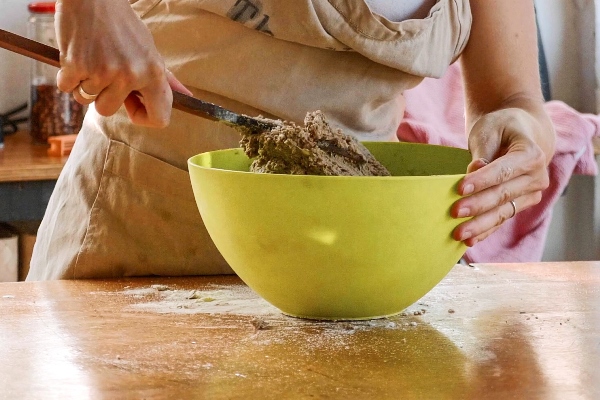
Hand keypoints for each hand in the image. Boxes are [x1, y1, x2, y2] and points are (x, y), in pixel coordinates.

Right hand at [54, 0, 190, 127]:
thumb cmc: (123, 24)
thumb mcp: (150, 50)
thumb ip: (165, 77)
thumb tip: (186, 95)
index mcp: (153, 73)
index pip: (159, 118)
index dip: (142, 116)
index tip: (132, 104)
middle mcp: (130, 75)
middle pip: (108, 111)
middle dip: (102, 96)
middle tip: (104, 73)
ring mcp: (103, 71)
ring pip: (86, 99)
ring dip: (84, 84)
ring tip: (91, 59)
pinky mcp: (77, 65)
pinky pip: (66, 87)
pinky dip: (67, 76)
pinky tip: (77, 56)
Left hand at [451, 107, 553, 245]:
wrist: (523, 134)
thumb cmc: (503, 128)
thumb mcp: (490, 130)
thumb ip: (483, 152)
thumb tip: (474, 170)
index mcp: (532, 154)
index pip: (503, 171)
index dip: (482, 181)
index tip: (460, 188)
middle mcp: (536, 177)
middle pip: (503, 194)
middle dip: (477, 206)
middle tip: (454, 213)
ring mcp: (531, 194)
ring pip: (503, 212)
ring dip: (480, 225)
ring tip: (458, 233)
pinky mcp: (520, 204)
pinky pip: (501, 218)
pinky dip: (485, 230)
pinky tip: (469, 240)